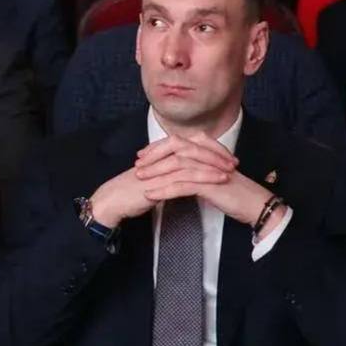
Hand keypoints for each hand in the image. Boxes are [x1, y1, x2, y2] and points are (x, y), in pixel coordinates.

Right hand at [92, 133, 235, 227]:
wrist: (112, 201)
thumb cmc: (129, 194)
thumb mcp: (152, 181)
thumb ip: (167, 177)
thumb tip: (183, 180)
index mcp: (160, 155)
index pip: (189, 144)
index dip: (208, 148)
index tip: (224, 156)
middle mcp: (161, 157)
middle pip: (193, 148)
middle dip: (216, 154)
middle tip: (233, 161)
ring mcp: (160, 167)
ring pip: (192, 160)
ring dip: (214, 165)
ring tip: (230, 171)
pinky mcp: (160, 180)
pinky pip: (187, 176)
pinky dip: (205, 177)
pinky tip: (218, 181)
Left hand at [135, 133, 279, 234]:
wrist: (255, 204)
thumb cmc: (233, 191)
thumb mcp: (211, 174)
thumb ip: (196, 167)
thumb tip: (176, 167)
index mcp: (207, 151)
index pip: (178, 143)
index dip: (158, 147)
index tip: (142, 155)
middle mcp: (207, 156)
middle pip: (174, 148)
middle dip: (153, 155)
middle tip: (137, 164)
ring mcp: (209, 169)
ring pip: (176, 166)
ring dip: (155, 172)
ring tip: (139, 178)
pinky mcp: (209, 184)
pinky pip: (181, 186)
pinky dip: (163, 190)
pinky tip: (150, 195)